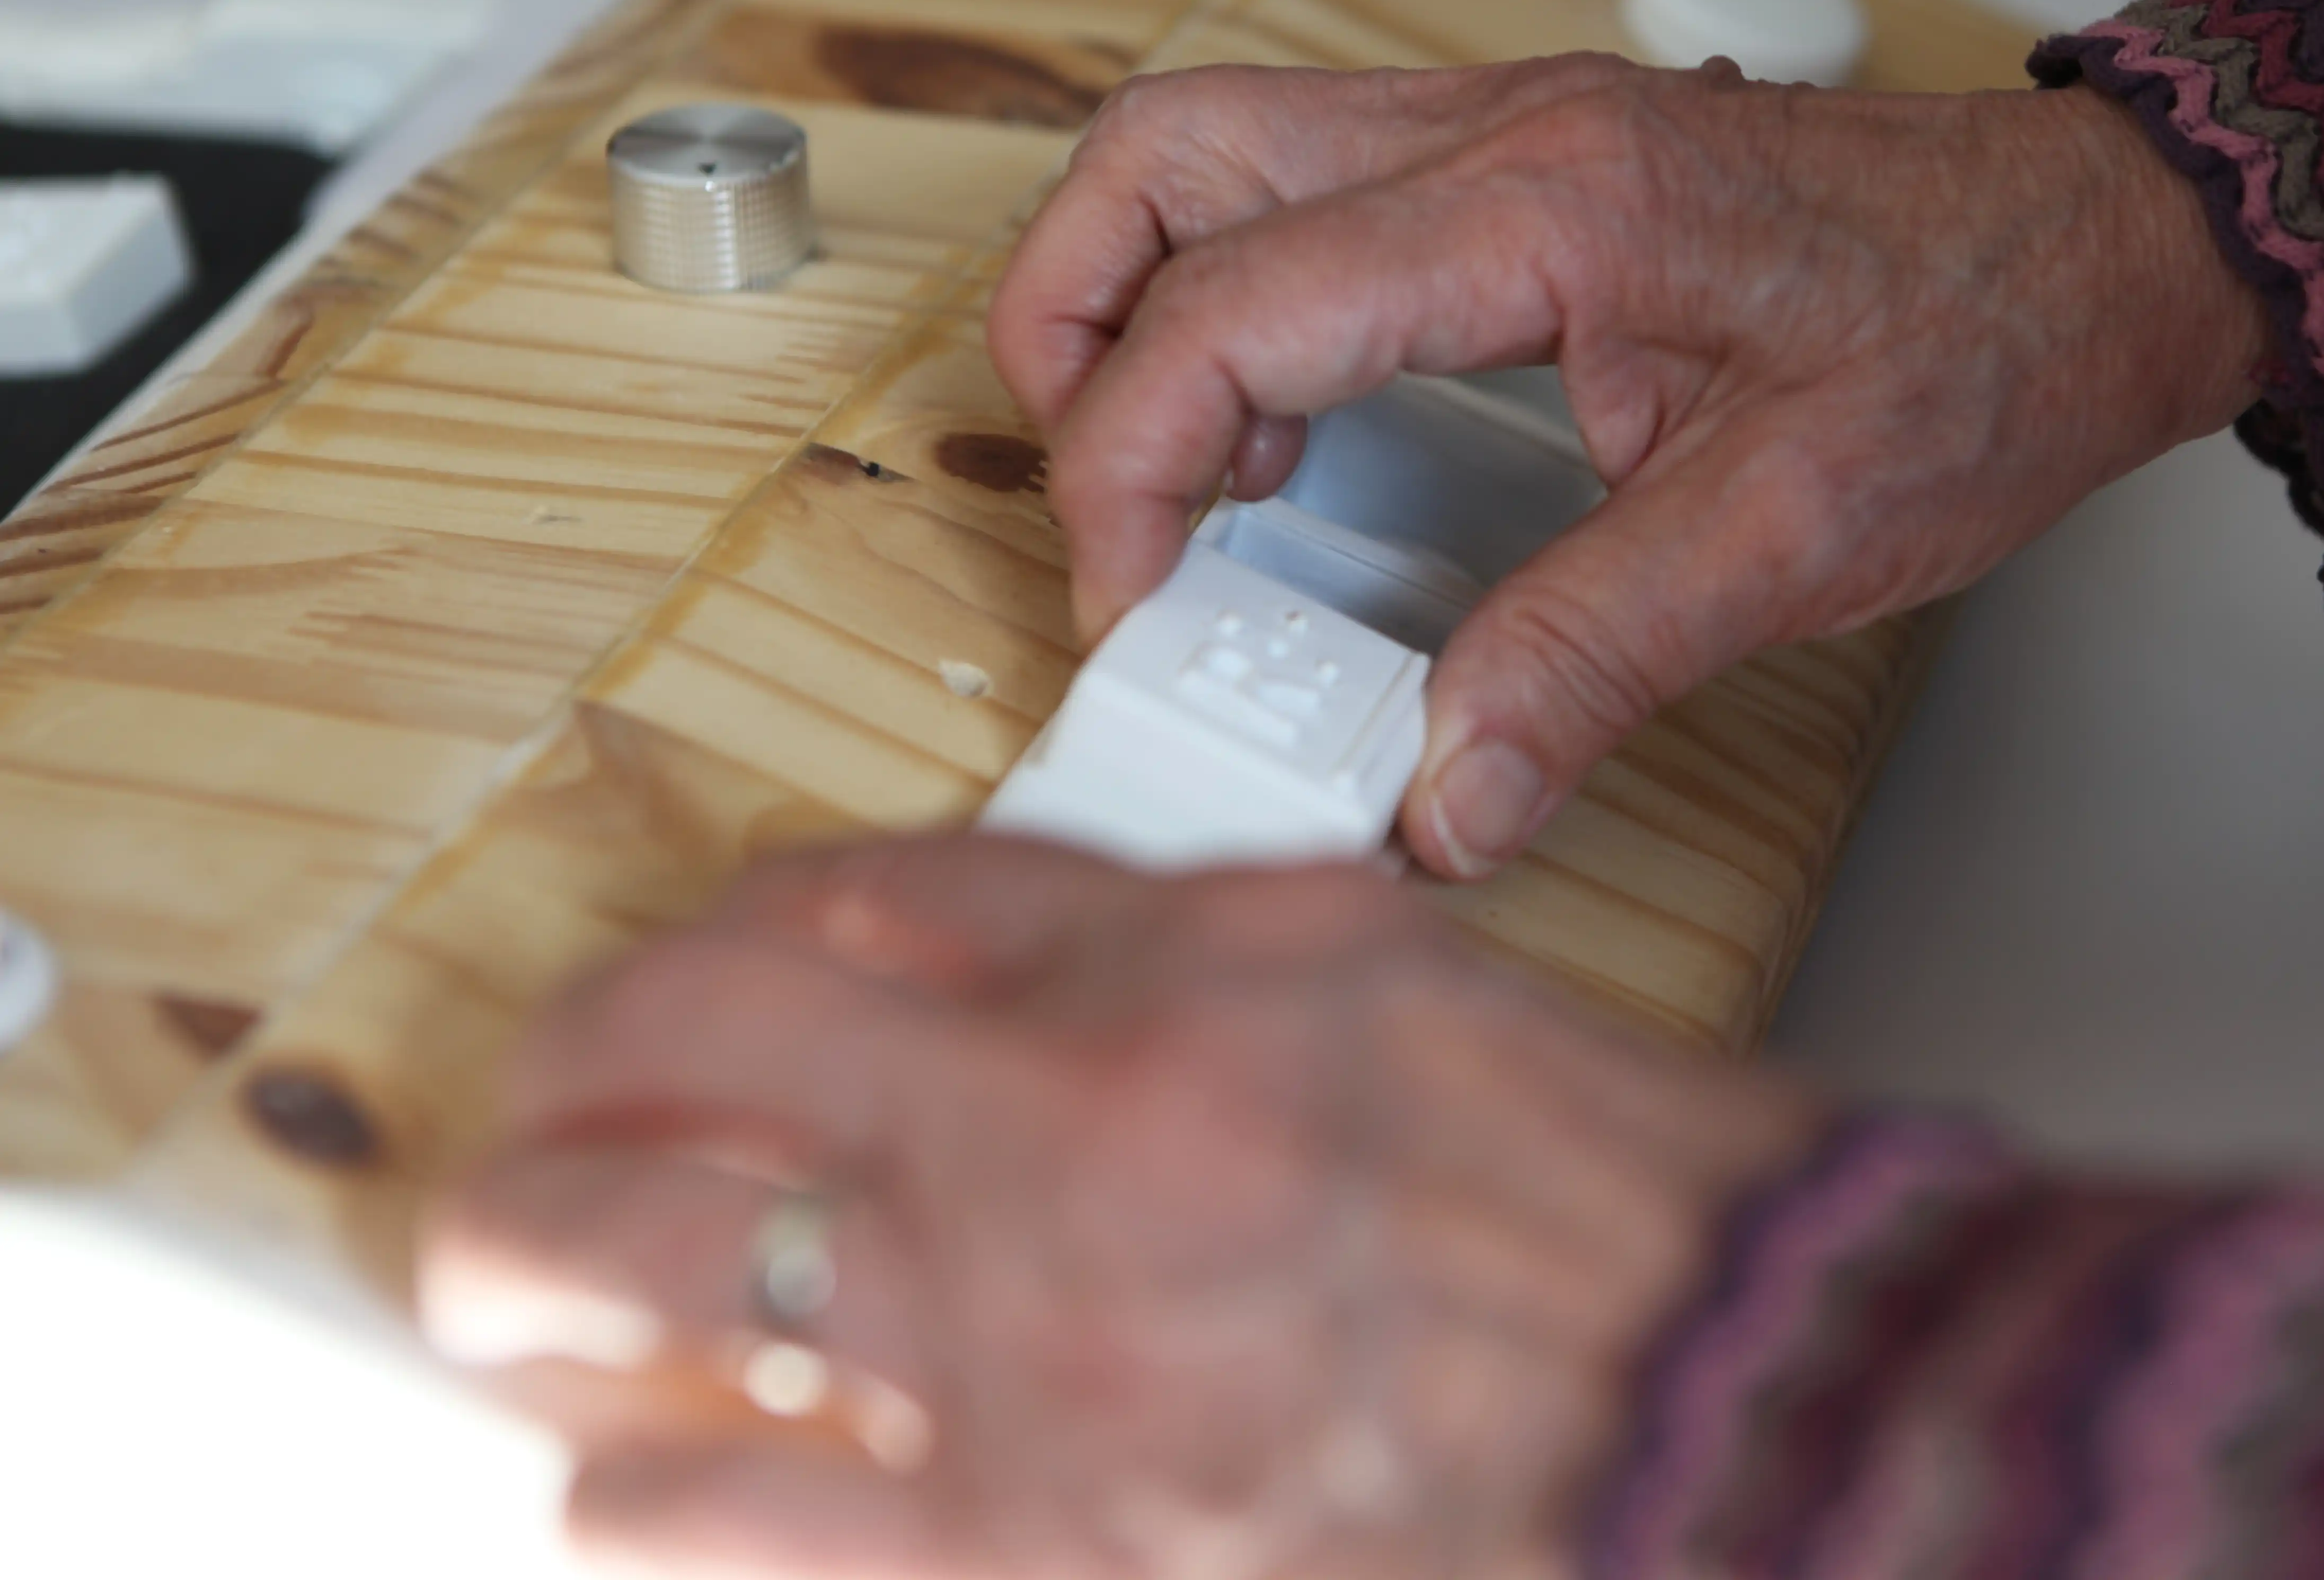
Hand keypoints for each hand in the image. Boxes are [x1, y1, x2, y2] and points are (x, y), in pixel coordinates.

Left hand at [421, 833, 1821, 1579]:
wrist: (1718, 1420)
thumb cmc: (1594, 1201)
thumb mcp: (1372, 973)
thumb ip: (1136, 934)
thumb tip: (921, 927)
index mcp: (1162, 989)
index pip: (841, 900)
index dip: (727, 927)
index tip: (694, 974)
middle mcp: (1058, 1157)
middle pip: (670, 1058)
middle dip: (559, 1076)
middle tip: (531, 1116)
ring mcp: (1012, 1373)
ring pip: (624, 1284)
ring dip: (531, 1276)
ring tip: (515, 1298)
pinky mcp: (1015, 1560)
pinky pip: (701, 1527)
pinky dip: (632, 1493)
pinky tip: (632, 1483)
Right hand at [989, 55, 2264, 878]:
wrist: (2104, 251)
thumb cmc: (1983, 349)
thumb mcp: (1794, 534)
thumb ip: (1592, 662)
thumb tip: (1438, 800)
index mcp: (1547, 206)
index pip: (1230, 304)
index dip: (1132, 472)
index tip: (1144, 611)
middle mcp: (1499, 129)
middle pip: (1162, 156)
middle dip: (1069, 328)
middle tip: (1107, 509)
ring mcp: (1505, 125)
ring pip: (1216, 146)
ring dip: (1142, 297)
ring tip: (1188, 472)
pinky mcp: (1527, 161)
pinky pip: (1308, 182)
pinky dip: (1241, 291)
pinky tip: (1297, 421)